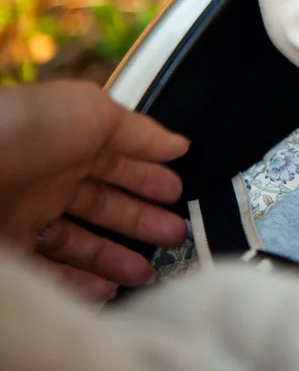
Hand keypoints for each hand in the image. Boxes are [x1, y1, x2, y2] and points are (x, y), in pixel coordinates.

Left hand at [0, 81, 189, 300]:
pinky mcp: (11, 251)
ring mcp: (28, 215)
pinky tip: (106, 288)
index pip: (121, 163)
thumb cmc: (25, 127)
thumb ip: (140, 131)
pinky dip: (80, 283)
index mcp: (73, 141)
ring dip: (116, 258)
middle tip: (175, 234)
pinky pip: (50, 273)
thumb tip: (177, 142)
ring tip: (148, 270)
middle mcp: (50, 177)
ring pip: (81, 243)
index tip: (178, 191)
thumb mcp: (95, 113)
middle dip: (143, 220)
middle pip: (106, 205)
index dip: (151, 177)